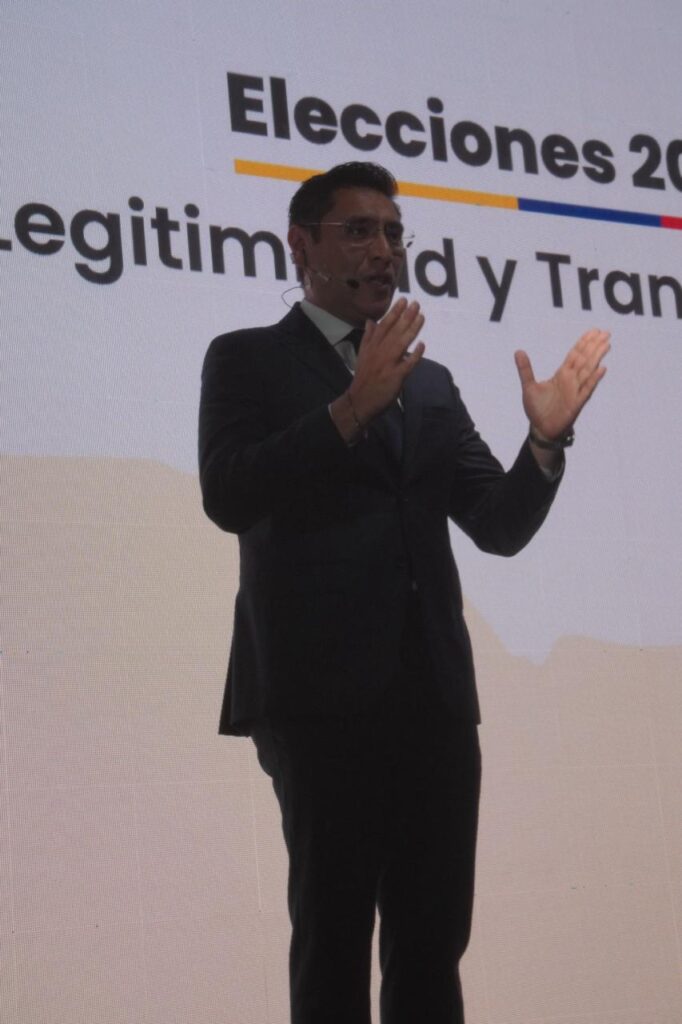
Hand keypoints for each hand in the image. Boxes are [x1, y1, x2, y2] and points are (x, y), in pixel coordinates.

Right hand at [349, 298, 425, 422]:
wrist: (360, 400)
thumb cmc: (364, 377)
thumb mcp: (363, 354)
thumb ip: (368, 337)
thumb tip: (370, 321)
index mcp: (371, 346)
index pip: (384, 325)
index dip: (394, 312)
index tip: (404, 300)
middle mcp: (379, 352)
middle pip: (394, 331)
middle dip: (406, 316)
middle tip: (416, 304)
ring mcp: (387, 364)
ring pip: (401, 343)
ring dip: (412, 330)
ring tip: (421, 317)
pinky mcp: (395, 376)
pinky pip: (407, 364)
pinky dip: (414, 355)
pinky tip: (422, 345)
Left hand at [514, 328, 609, 440]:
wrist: (541, 428)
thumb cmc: (537, 408)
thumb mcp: (528, 386)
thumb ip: (525, 369)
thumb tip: (518, 351)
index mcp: (561, 375)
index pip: (575, 355)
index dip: (584, 343)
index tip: (593, 331)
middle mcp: (571, 380)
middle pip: (584, 359)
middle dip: (594, 346)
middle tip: (605, 332)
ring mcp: (575, 391)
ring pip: (588, 371)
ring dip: (597, 358)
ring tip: (606, 344)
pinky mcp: (576, 403)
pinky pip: (587, 389)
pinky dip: (594, 379)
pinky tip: (601, 369)